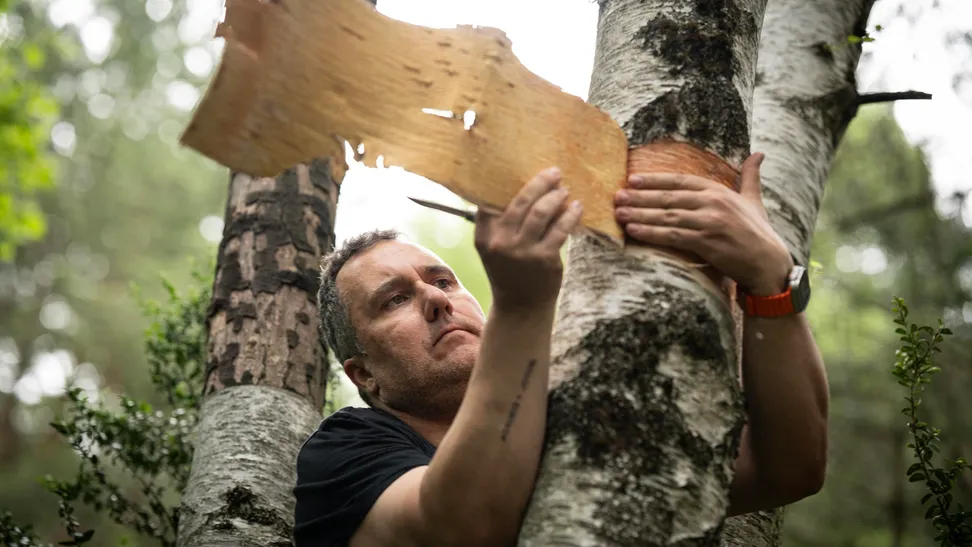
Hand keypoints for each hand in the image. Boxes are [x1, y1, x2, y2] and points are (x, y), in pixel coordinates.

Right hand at [475, 167, 582, 310]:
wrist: (521, 308)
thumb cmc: (510, 272)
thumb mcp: (495, 249)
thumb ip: (500, 225)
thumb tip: (523, 188)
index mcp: (485, 237)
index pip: (491, 201)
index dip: (504, 182)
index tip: (519, 166)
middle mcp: (501, 243)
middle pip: (521, 202)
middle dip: (540, 183)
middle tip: (554, 172)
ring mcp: (523, 252)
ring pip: (542, 212)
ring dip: (556, 196)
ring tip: (565, 190)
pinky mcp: (544, 259)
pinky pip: (560, 229)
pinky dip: (570, 214)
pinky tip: (577, 207)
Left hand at [614, 153, 792, 295]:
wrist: (768, 263)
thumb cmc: (758, 232)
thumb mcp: (753, 200)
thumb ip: (750, 177)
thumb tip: (758, 154)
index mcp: (719, 191)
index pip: (680, 181)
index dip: (655, 180)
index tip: (633, 180)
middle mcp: (712, 203)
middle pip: (668, 198)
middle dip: (640, 197)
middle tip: (617, 197)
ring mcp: (709, 222)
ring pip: (667, 216)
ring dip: (640, 215)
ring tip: (619, 213)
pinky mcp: (706, 242)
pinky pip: (672, 236)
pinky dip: (651, 233)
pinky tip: (634, 232)